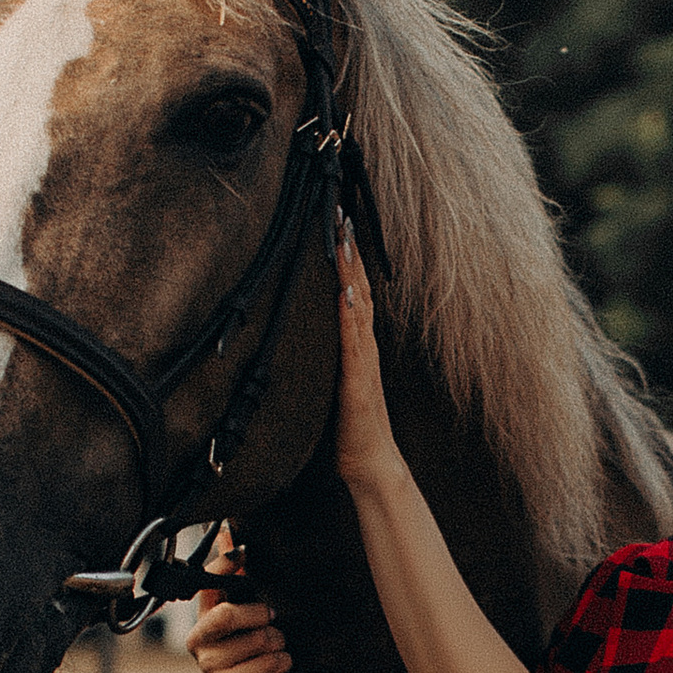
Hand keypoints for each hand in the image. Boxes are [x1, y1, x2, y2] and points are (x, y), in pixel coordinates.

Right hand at [189, 525, 292, 672]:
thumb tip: (227, 532)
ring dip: (277, 643)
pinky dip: (280, 662)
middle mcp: (200, 640)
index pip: (207, 583)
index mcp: (204, 617)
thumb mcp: (244, 618)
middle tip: (272, 619)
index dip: (223, 565)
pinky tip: (279, 665)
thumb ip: (236, 579)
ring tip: (276, 648)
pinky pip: (265, 665)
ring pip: (256, 640)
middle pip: (227, 615)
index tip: (243, 551)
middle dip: (259, 615)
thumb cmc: (250, 658)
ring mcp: (210, 666)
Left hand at [331, 220, 398, 496]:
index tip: (336, 218)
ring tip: (344, 235)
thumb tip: (301, 329)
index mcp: (355, 343)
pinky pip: (355, 343)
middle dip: (350, 248)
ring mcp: (363, 361)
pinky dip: (352, 316)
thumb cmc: (348, 427)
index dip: (345, 254)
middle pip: (358, 286)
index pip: (351, 288)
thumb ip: (322, 354)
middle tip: (340, 208)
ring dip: (352, 270)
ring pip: (359, 305)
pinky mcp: (358, 382)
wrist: (371, 464)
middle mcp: (363, 345)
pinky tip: (346, 293)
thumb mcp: (329, 380)